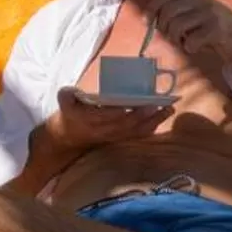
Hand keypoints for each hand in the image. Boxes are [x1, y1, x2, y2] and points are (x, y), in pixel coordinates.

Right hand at [46, 87, 170, 153]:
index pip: (99, 117)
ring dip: (151, 122)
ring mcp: (111, 137)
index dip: (113, 113)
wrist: (69, 136)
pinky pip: (136, 135)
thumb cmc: (69, 111)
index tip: (126, 106)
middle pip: (122, 126)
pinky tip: (162, 117)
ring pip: (132, 132)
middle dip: (140, 116)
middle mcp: (99, 131)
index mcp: (83, 119)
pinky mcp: (119, 139)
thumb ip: (68, 94)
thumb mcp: (63, 99)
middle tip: (155, 104)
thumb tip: (77, 91)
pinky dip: (150, 127)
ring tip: (167, 109)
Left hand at [149, 0, 231, 70]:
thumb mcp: (195, 15)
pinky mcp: (217, 28)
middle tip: (172, 39)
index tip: (147, 22)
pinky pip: (191, 40)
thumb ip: (176, 13)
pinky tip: (196, 48)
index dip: (152, 9)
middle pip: (168, 12)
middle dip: (164, 28)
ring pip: (177, 26)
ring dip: (176, 39)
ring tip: (185, 43)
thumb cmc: (215, 29)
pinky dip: (189, 47)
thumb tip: (149, 21)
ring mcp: (210, 13)